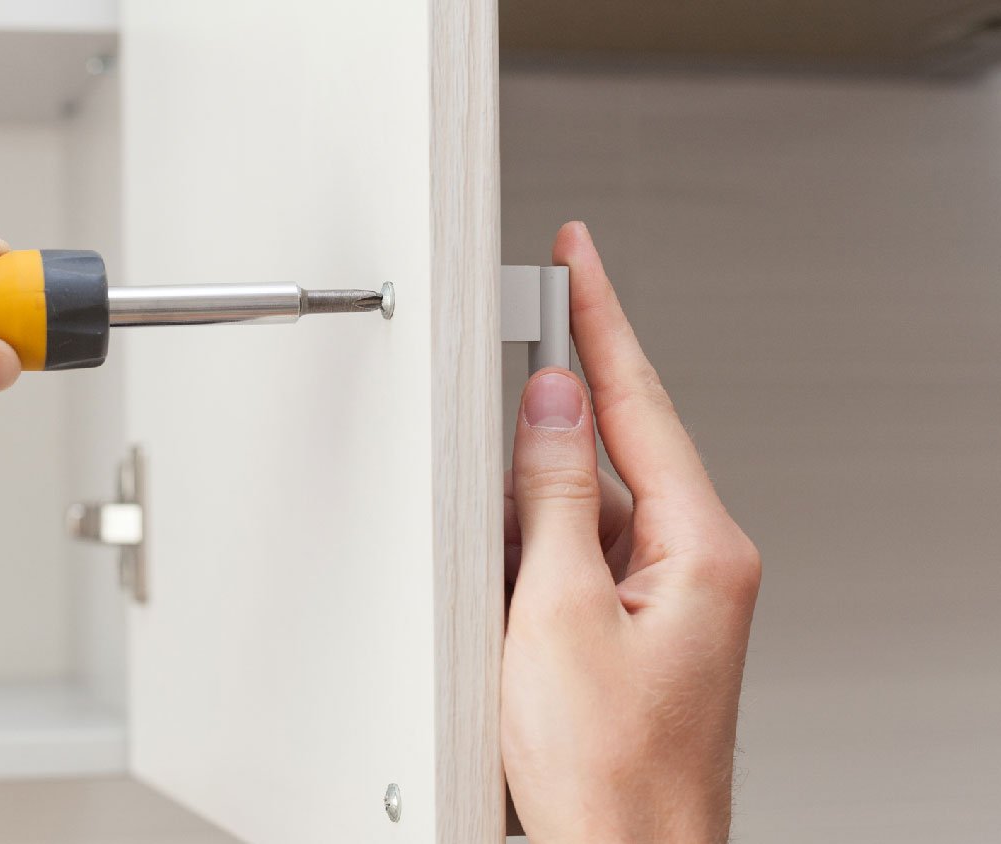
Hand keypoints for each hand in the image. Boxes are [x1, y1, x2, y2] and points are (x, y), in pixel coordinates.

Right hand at [502, 223, 761, 842]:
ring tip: (500, 556)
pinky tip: (505, 580)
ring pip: (588, 506)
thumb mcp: (556, 616)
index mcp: (701, 550)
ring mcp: (666, 599)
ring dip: (532, 502)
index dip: (603, 319)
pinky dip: (534, 551)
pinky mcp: (633, 627)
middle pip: (618, 447)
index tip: (581, 258)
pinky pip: (578, 556)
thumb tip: (553, 406)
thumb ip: (554, 497)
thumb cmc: (609, 775)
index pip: (642, 403)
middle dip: (556, 410)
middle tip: (511, 361)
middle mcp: (696, 566)